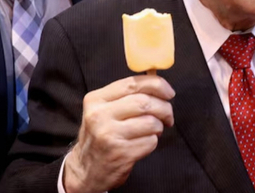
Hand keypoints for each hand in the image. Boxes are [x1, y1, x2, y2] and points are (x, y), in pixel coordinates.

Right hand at [63, 75, 174, 192]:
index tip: (169, 92)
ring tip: (153, 131)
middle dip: (164, 108)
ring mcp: (109, 135)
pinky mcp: (120, 153)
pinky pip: (150, 142)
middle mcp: (100, 115)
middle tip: (168, 115)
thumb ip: (125, 96)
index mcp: (95, 99)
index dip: (156, 85)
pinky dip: (153, 142)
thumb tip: (157, 86)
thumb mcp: (102, 111)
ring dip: (159, 127)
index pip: (131, 84)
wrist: (85, 170)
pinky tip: (143, 144)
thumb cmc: (100, 136)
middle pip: (144, 102)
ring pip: (150, 122)